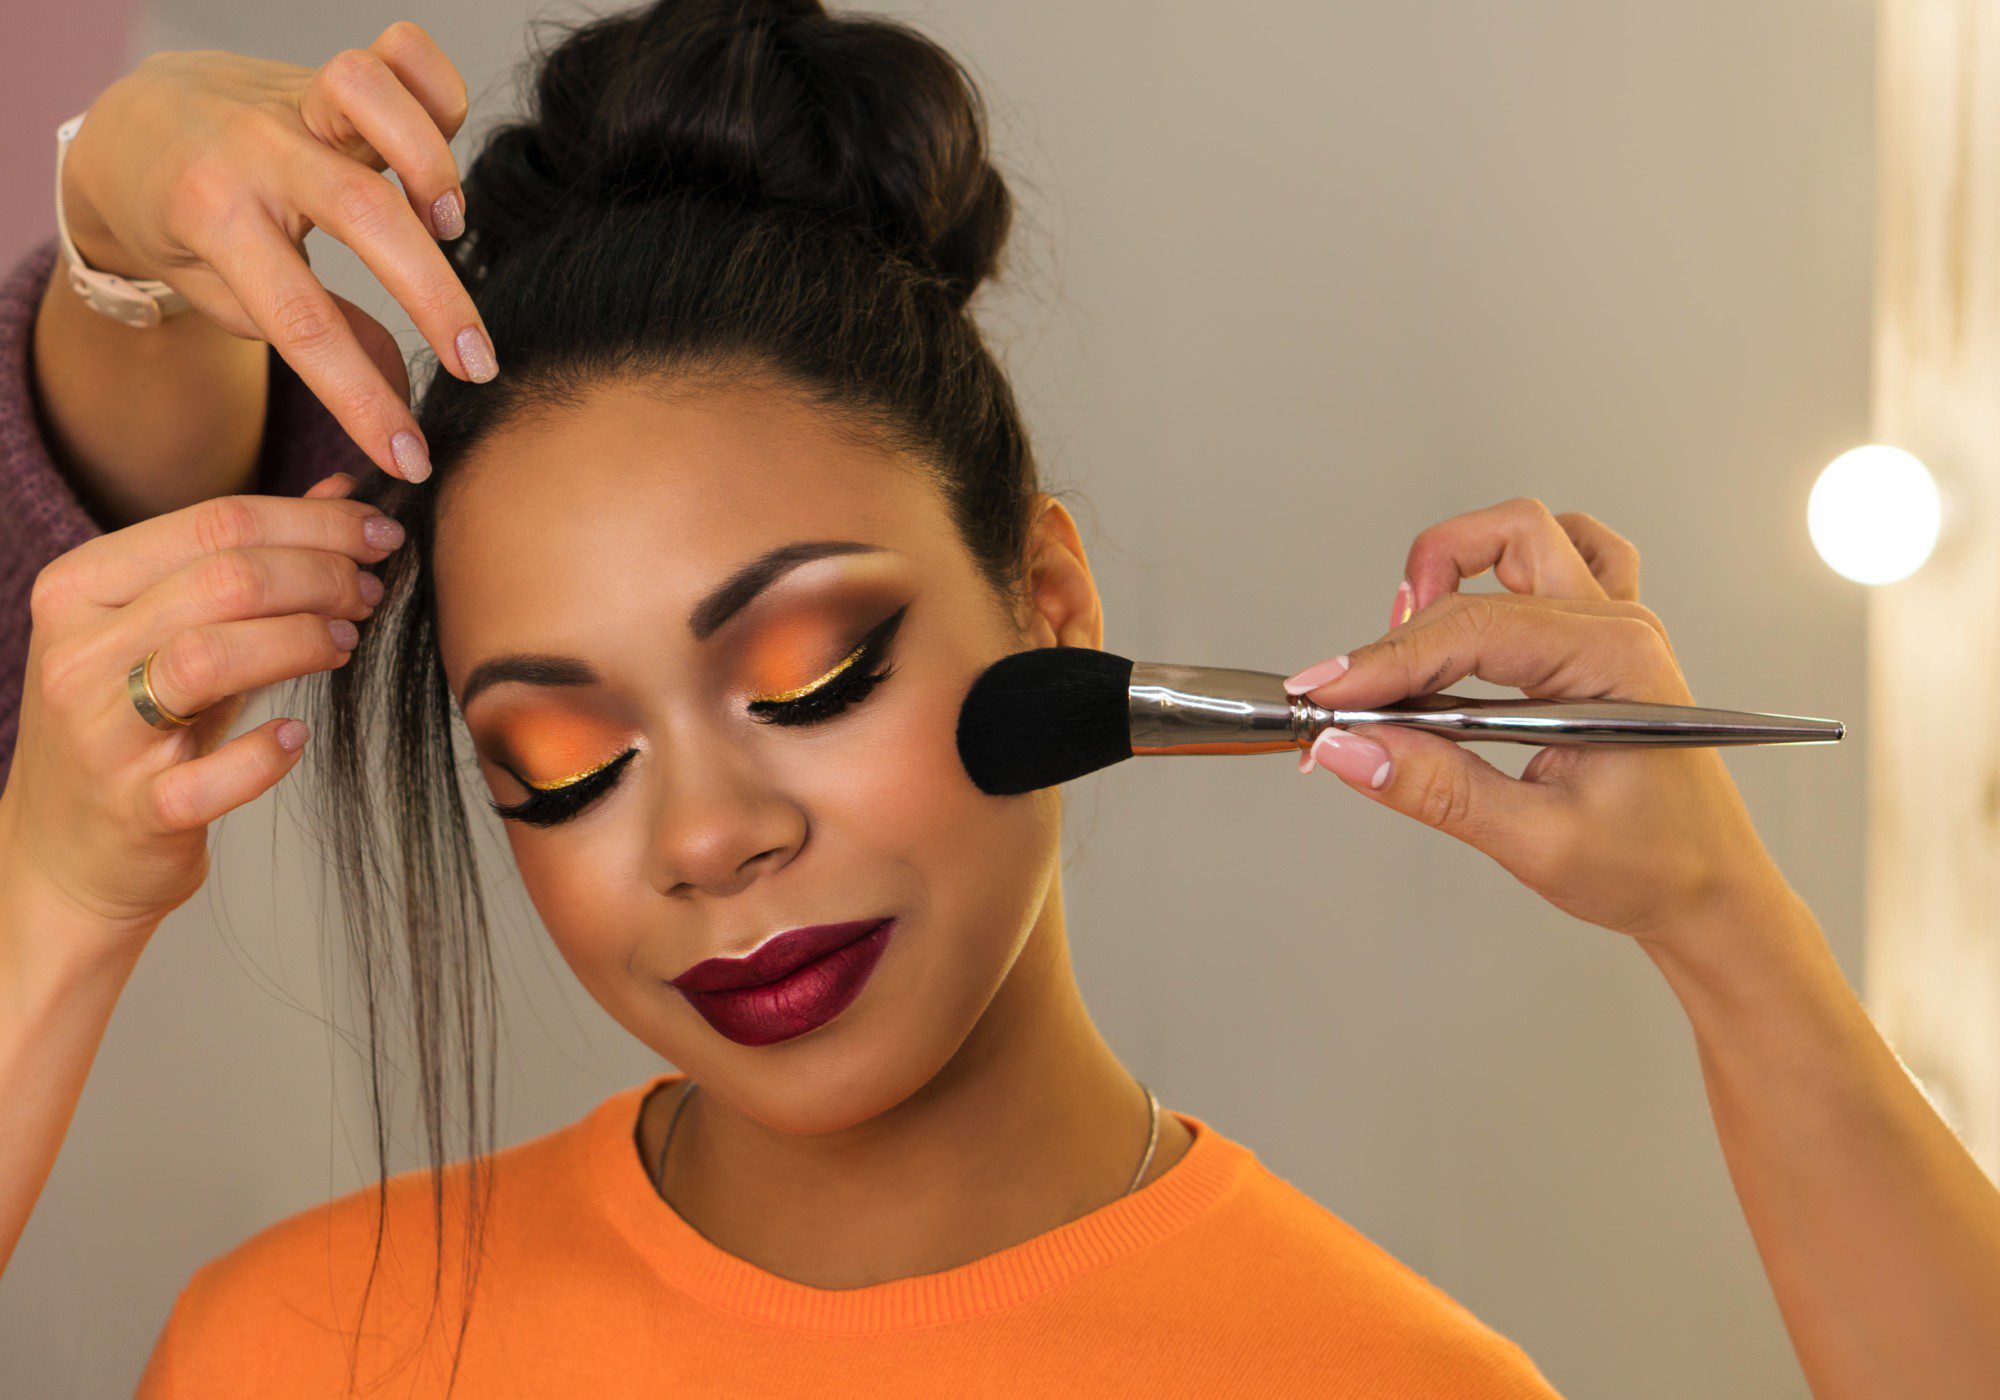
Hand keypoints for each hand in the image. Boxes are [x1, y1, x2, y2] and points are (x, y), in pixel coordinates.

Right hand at [0, 472, 394, 956]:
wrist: (66, 853)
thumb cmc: (132, 727)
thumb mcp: (172, 630)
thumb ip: (250, 561)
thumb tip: (344, 493)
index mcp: (80, 588)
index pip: (214, 522)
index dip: (315, 522)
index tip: (380, 534)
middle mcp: (78, 652)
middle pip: (224, 580)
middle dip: (322, 575)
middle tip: (372, 592)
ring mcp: (100, 734)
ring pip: (211, 656)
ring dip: (302, 641)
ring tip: (346, 645)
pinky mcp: (134, 810)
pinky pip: (211, 774)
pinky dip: (265, 754)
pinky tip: (295, 737)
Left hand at [58, 23, 493, 483]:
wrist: (138, 125)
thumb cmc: (187, 226)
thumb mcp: (225, 297)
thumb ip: (317, 342)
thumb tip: (401, 408)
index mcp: (216, 220)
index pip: (302, 325)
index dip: (364, 403)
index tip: (410, 457)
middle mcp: (258, 150)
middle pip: (361, 216)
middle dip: (436, 300)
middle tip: (478, 365)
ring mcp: (296, 101)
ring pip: (369, 95)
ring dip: (430, 164)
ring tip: (448, 225)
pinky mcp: (334, 75)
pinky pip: (400, 51)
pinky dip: (437, 90)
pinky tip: (445, 149)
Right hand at [1283, 496, 1798, 952]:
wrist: (1712, 895)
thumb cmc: (1653, 868)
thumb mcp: (1535, 841)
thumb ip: (1436, 789)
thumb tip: (1351, 749)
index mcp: (1614, 660)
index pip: (1471, 630)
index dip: (1383, 661)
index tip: (1322, 692)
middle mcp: (1619, 627)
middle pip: (1496, 552)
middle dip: (1412, 610)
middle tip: (1361, 681)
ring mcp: (1616, 626)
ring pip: (1527, 537)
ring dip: (1460, 565)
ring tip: (1413, 636)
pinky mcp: (1603, 642)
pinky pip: (1561, 560)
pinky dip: (1504, 571)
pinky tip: (1472, 621)